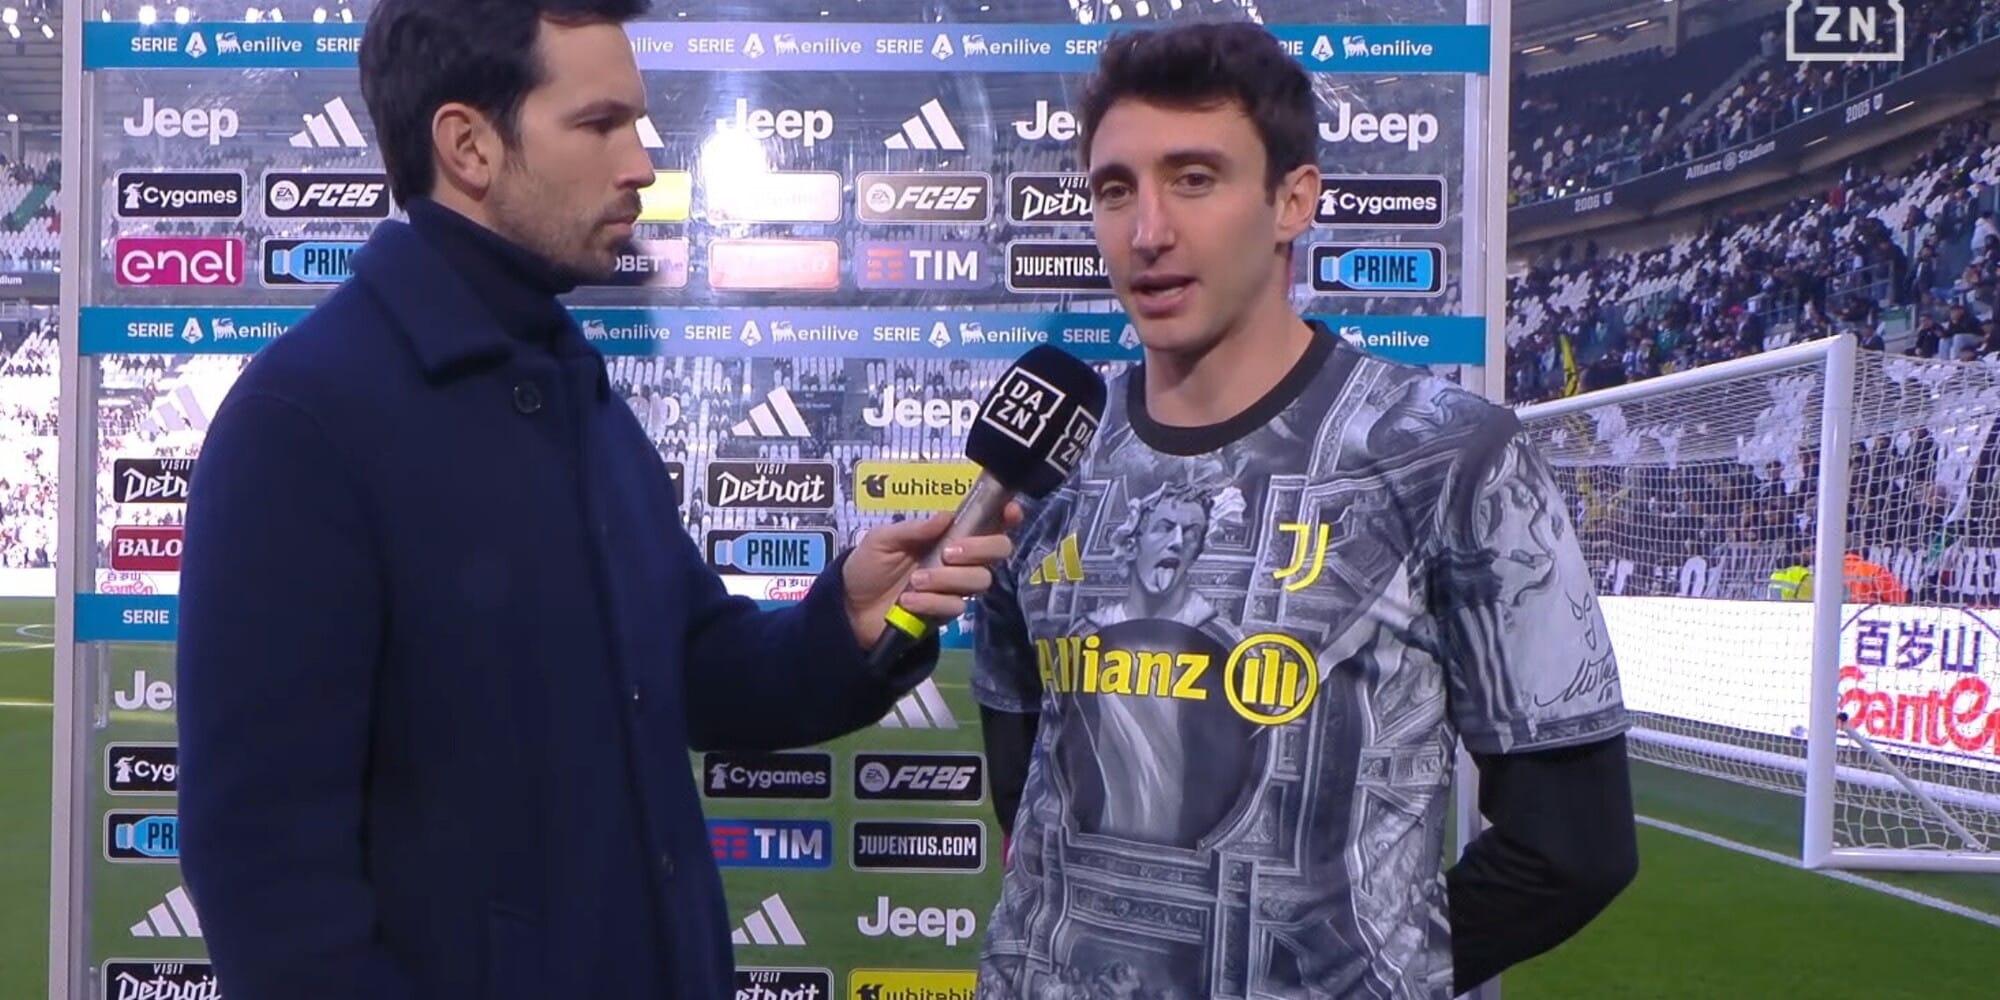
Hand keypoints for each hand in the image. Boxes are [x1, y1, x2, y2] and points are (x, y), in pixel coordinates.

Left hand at [841, 503, 1024, 647]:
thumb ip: (914, 528)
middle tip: (949, 553)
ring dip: (948, 579)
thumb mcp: (883, 539)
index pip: (987, 521)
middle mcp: (959, 559)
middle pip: (998, 551)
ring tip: (915, 580)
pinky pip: (956, 606)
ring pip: (979, 580)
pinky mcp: (946, 613)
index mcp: (947, 534)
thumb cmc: (867, 566)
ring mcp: (954, 587)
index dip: (1005, 515)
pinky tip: (909, 601)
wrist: (849, 608)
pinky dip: (931, 602)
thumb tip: (946, 517)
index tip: (1009, 512)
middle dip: (980, 548)